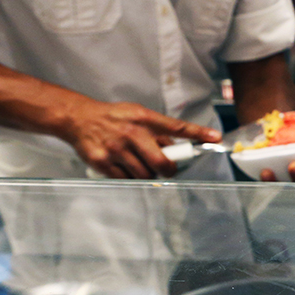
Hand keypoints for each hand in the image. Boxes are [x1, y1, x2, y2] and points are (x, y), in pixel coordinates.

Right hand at [62, 99, 220, 178]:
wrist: (79, 119)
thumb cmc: (114, 117)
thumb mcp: (138, 114)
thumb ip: (157, 129)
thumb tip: (175, 147)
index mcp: (145, 118)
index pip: (178, 127)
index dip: (198, 133)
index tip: (215, 137)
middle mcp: (133, 133)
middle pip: (161, 162)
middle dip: (168, 170)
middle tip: (167, 170)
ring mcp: (117, 149)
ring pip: (144, 174)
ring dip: (148, 174)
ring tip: (140, 164)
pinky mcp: (103, 163)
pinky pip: (126, 179)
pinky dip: (130, 177)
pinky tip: (125, 167)